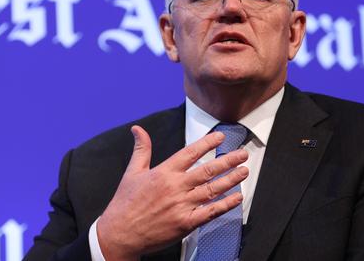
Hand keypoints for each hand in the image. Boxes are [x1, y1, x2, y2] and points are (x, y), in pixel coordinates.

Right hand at [97, 125, 248, 259]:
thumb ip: (142, 149)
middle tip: (242, 153)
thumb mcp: (132, 172)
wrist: (120, 234)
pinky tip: (236, 198)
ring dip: (231, 180)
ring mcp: (181, 205)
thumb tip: (137, 129)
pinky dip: (225, 205)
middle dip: (228, 160)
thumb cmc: (125, 203)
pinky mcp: (185, 223)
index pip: (190, 152)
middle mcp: (175, 187)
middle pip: (208, 170)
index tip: (221, 137)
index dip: (207, 143)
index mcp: (164, 172)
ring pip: (212, 189)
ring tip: (244, 171)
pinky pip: (210, 212)